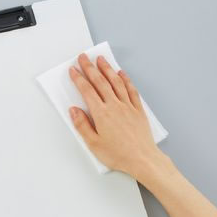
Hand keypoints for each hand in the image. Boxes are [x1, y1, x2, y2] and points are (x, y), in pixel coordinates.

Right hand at [69, 54, 167, 182]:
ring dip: (107, 69)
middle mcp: (114, 106)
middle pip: (100, 81)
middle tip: (84, 58)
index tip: (73, 70)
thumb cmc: (119, 154)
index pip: (87, 90)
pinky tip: (121, 74)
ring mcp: (128, 106)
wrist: (142, 159)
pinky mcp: (138, 110)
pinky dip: (125, 80)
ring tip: (101, 60)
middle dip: (90, 67)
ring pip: (116, 82)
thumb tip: (74, 110)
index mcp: (101, 114)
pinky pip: (131, 90)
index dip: (78, 78)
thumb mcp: (93, 144)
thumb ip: (82, 125)